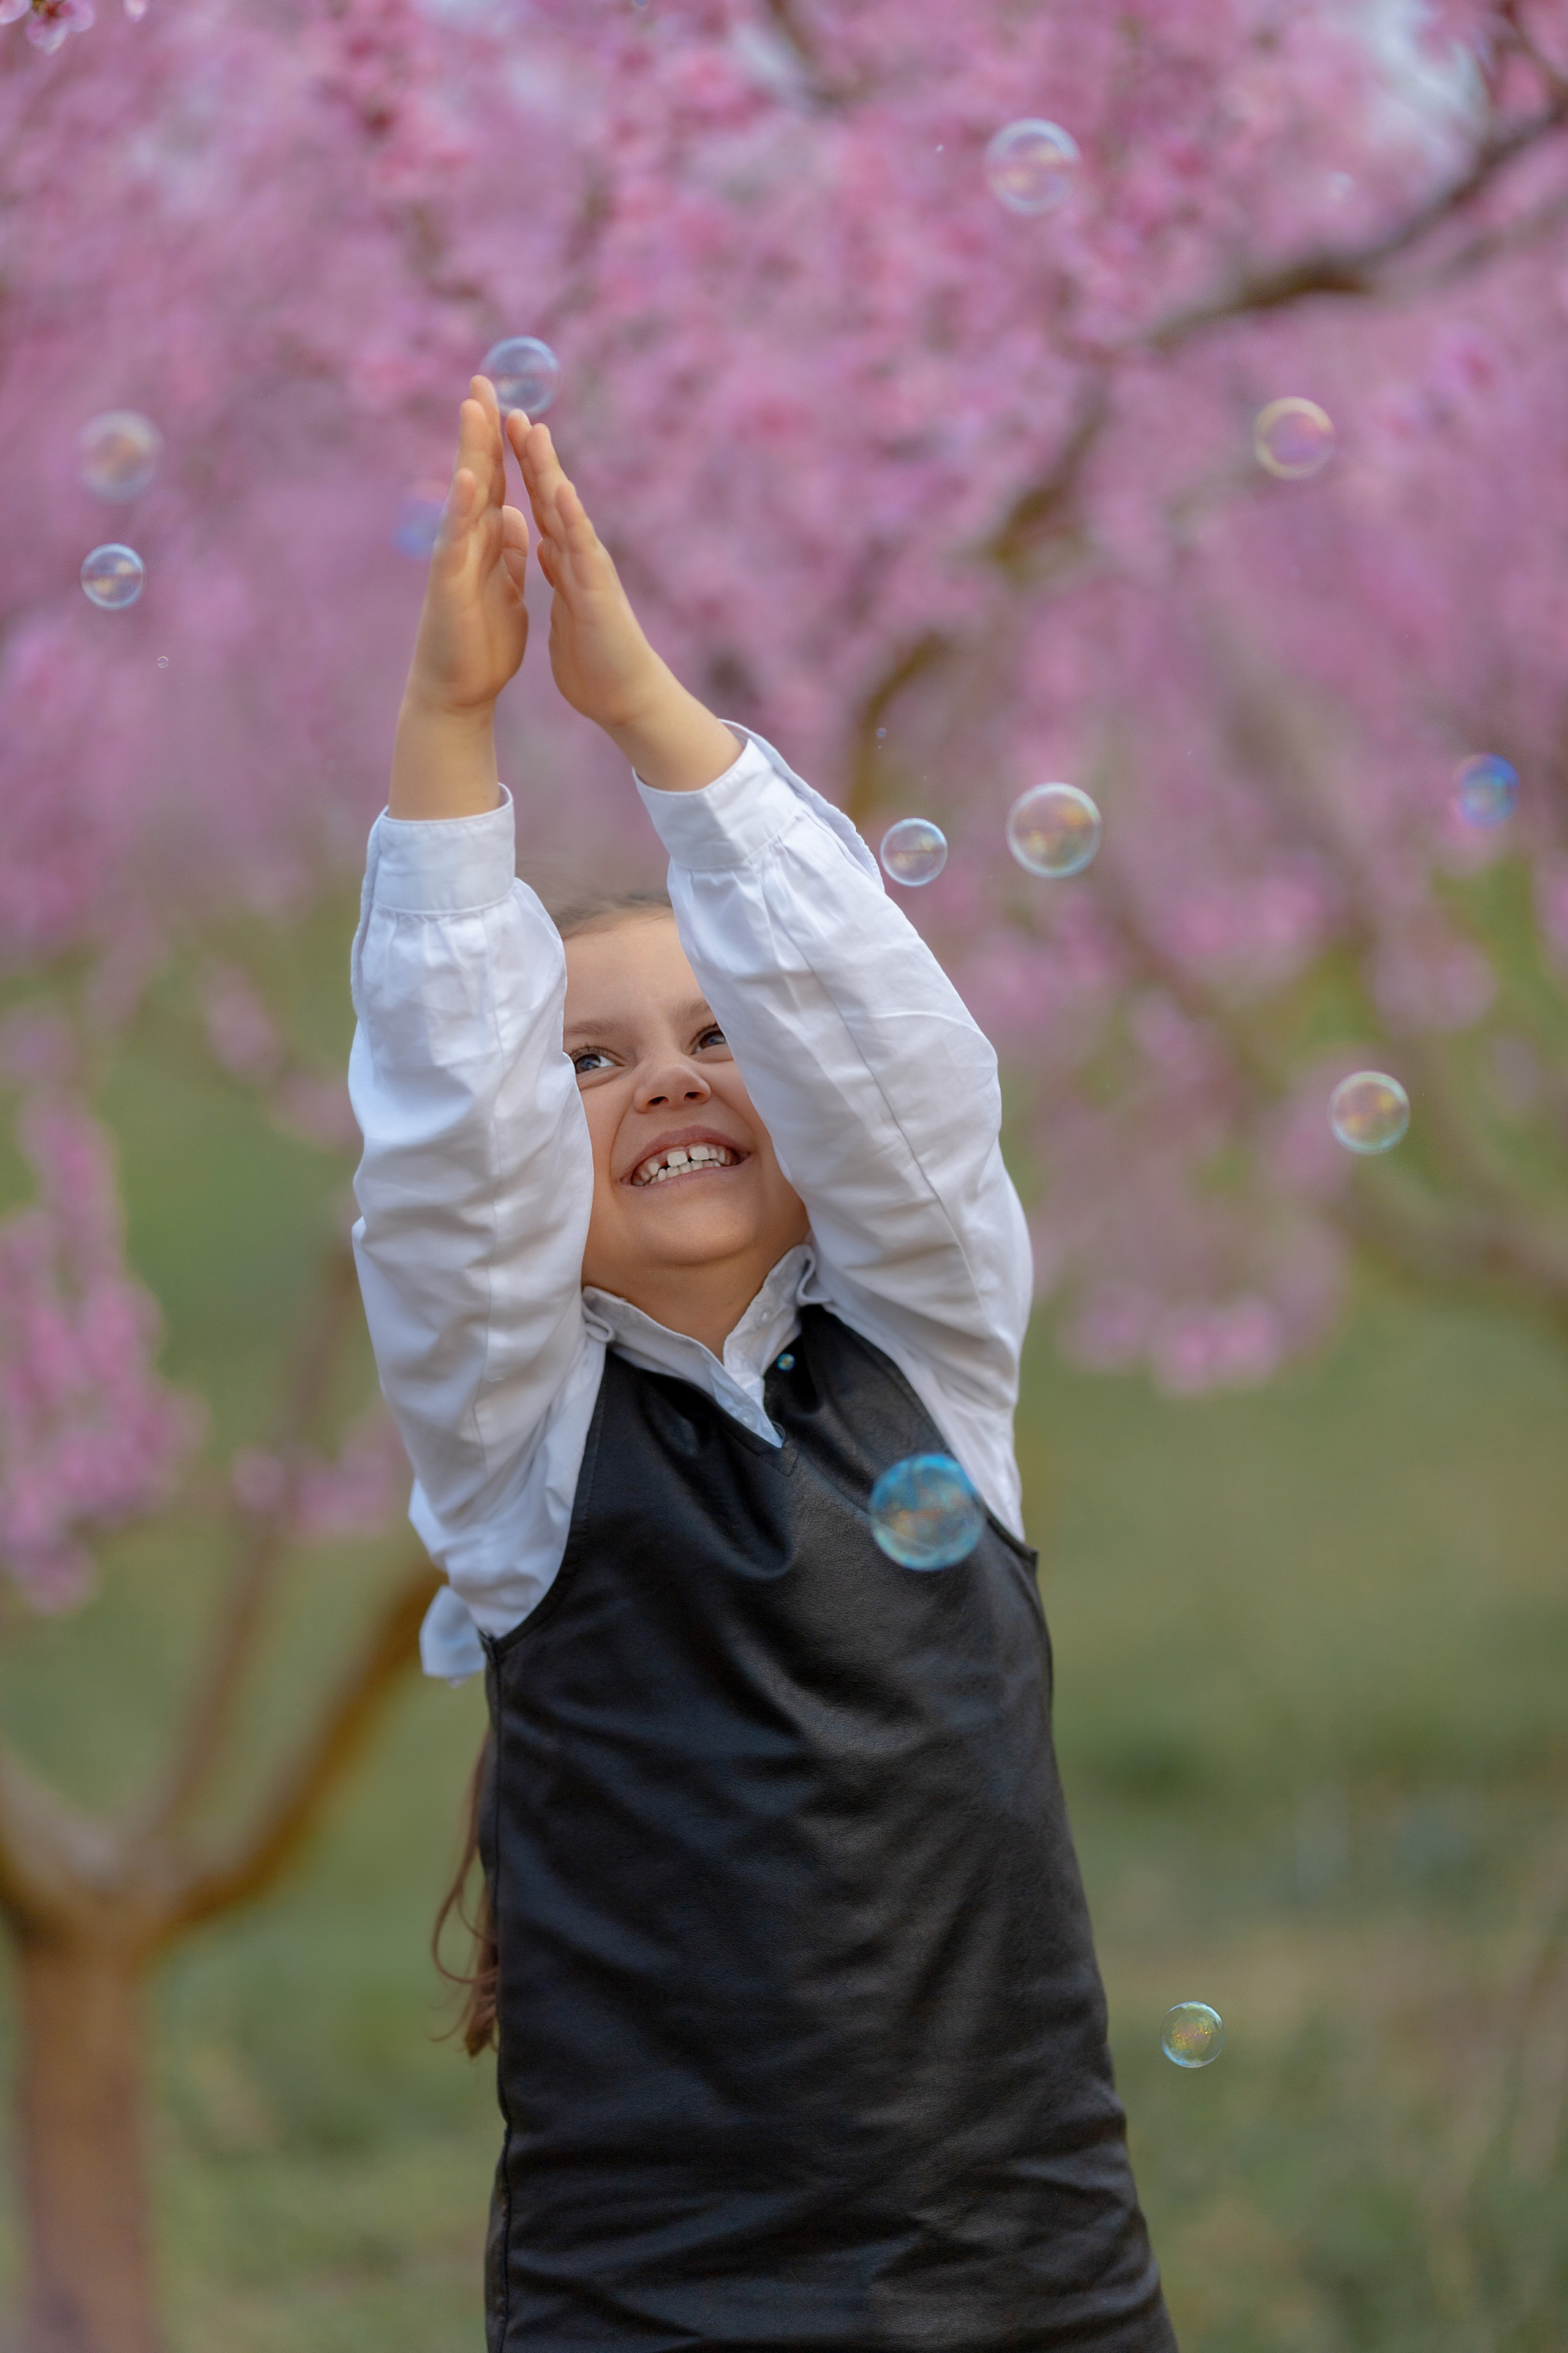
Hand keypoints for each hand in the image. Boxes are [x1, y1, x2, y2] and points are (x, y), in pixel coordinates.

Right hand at [404, 379, 529, 720]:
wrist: (459, 692)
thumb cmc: (481, 645)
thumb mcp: (506, 589)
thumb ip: (508, 553)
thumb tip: (514, 517)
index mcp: (487, 544)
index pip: (494, 483)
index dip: (500, 444)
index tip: (505, 402)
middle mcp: (467, 543)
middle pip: (476, 476)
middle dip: (479, 430)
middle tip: (481, 380)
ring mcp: (455, 560)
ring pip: (463, 497)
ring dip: (467, 452)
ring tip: (471, 410)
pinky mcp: (449, 585)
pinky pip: (456, 541)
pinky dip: (462, 509)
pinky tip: (468, 478)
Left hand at [508, 414, 741, 792]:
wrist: (624, 698)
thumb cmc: (596, 661)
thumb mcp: (566, 610)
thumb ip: (560, 577)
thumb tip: (549, 551)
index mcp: (566, 563)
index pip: (539, 507)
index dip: (521, 471)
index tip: (503, 433)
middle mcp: (579, 557)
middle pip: (550, 496)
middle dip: (530, 453)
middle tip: (511, 409)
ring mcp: (591, 570)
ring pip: (566, 511)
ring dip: (548, 470)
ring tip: (532, 430)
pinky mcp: (598, 592)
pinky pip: (582, 549)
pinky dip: (571, 517)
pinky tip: (559, 489)